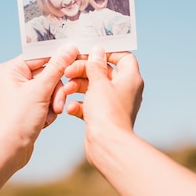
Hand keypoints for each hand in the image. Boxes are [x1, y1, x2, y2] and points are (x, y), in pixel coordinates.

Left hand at [0, 44, 78, 168]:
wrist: (7, 151)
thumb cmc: (17, 119)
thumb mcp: (40, 90)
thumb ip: (57, 67)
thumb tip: (70, 48)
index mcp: (11, 69)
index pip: (41, 56)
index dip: (58, 60)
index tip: (75, 62)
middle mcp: (14, 79)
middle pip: (48, 74)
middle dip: (56, 90)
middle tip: (57, 103)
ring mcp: (21, 94)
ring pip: (50, 89)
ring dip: (54, 102)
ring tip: (49, 115)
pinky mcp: (27, 107)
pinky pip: (46, 101)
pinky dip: (49, 111)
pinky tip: (43, 121)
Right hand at [59, 46, 143, 164]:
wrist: (107, 145)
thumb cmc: (107, 112)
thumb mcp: (99, 82)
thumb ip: (96, 65)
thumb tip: (98, 50)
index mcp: (130, 78)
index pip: (124, 57)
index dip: (108, 53)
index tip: (90, 54)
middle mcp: (124, 90)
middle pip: (103, 72)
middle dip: (83, 71)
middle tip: (68, 71)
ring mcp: (113, 104)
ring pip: (93, 88)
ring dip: (77, 87)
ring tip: (65, 90)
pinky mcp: (103, 117)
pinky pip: (89, 105)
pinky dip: (79, 104)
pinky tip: (70, 108)